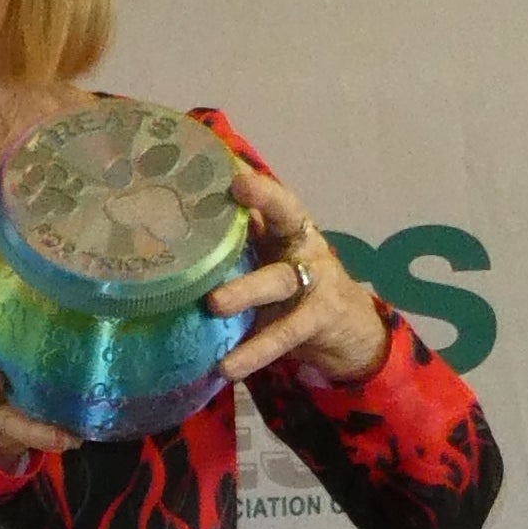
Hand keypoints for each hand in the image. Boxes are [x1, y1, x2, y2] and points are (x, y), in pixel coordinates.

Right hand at [0, 291, 77, 461]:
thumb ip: (21, 285)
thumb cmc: (5, 337)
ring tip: (51, 426)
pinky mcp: (4, 425)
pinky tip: (71, 437)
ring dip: (19, 418)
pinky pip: (22, 432)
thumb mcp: (7, 310)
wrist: (0, 393)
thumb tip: (51, 238)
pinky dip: (45, 435)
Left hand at [208, 164, 390, 386]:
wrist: (347, 329)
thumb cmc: (291, 285)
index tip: (231, 162)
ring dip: (246, 290)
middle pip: (286, 215)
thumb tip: (179, 212)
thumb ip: (237, 237)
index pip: (270, 191)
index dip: (254, 174)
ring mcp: (314, 281)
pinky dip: (254, 351)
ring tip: (214, 304)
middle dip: (264, 201)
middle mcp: (302, 244)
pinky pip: (283, 335)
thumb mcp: (267, 256)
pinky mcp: (317, 320)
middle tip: (232, 194)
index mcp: (286, 226)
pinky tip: (227, 366)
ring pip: (278, 280)